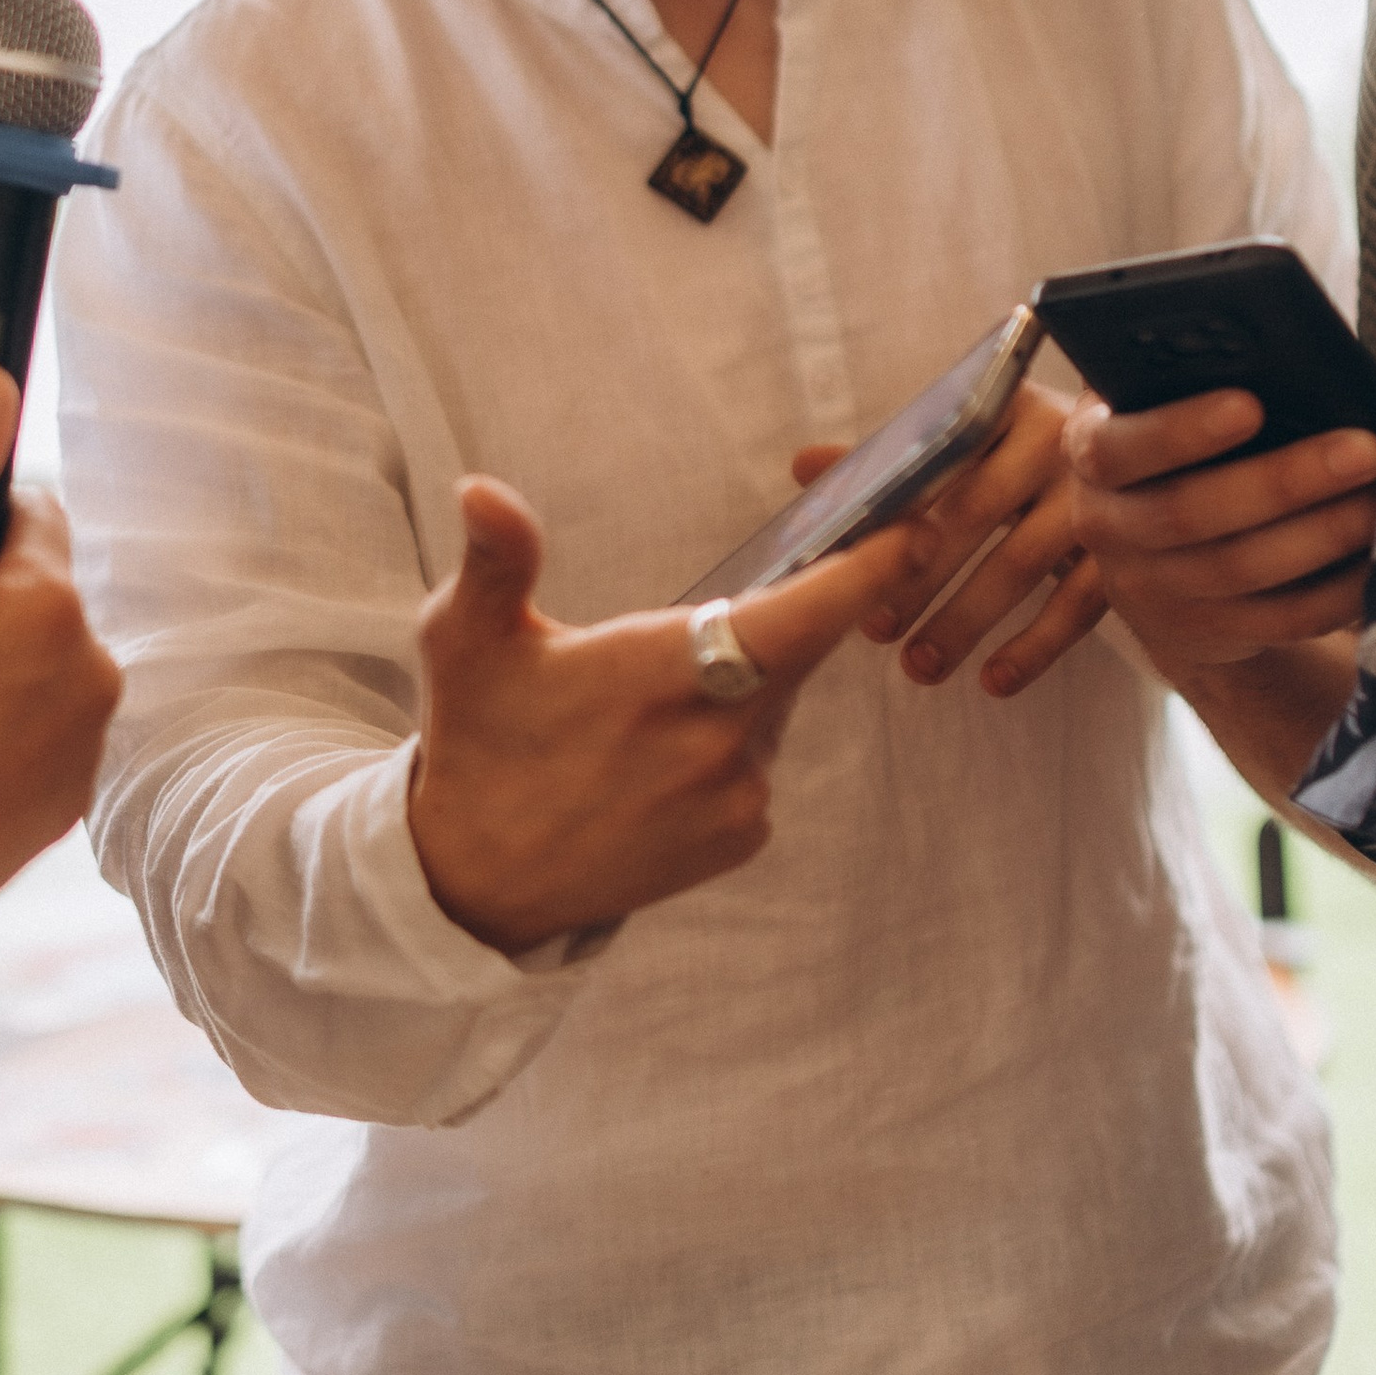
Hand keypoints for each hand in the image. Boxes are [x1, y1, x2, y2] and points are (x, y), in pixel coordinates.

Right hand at [405, 476, 917, 957]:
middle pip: (795, 651)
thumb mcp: (465, 640)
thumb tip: (481, 490)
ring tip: (655, 703)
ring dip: (745, 685)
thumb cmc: (476, 744)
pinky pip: (757, 765)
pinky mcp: (741, 837)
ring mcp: (736, 795)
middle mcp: (715, 740)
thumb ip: (496, 559)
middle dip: (797, 611)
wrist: (477, 884)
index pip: (795, 617)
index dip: (863, 574)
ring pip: (772, 707)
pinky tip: (660, 759)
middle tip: (778, 580)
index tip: (910, 533)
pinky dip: (729, 745)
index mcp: (660, 674)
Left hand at [793, 383, 1105, 701]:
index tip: (850, 567)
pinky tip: (993, 683)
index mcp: (1003, 404)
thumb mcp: (963, 450)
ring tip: (919, 667)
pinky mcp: (1128, 546)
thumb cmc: (1018, 459)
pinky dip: (1033, 648)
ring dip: (965, 620)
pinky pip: (1078, 604)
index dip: (894, 514)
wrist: (1142, 463)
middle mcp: (1056, 439)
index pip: (939, 457)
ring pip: (1023, 563)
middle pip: (976, 512)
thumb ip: (893, 459)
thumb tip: (804, 465)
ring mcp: (1098, 494)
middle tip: (877, 634)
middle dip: (920, 578)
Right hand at [1062, 390, 1375, 681]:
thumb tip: (1289, 364)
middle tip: (1365, 450)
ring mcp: (1153, 591)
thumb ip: (1195, 383)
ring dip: (1321, 535)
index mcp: (1093, 454)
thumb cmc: (1179, 449)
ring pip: (1239, 569)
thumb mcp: (1162, 406)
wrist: (1156, 555)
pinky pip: (1277, 620)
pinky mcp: (1204, 635)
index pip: (1120, 448)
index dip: (1180, 431)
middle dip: (1283, 481)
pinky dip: (1335, 592)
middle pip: (1189, 513)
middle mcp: (1109, 528)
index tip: (1250, 404)